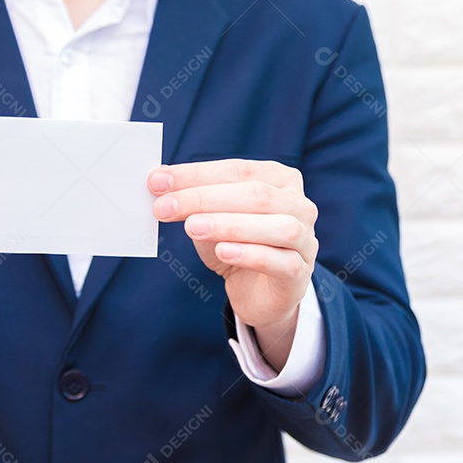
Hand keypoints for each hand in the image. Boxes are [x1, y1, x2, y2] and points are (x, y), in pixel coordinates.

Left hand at [148, 159, 317, 368]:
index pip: (237, 170)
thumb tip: (159, 180)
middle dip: (205, 198)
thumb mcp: (210, 217)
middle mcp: (299, 205)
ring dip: (230, 224)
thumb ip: (192, 197)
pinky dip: (250, 254)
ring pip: (277, 226)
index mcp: (279, 179)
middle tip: (165, 207)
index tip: (157, 182)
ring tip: (192, 228)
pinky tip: (223, 252)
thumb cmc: (234, 244)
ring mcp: (306, 240)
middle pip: (256, 195)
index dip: (196, 174)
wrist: (257, 292)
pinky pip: (280, 262)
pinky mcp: (300, 274)